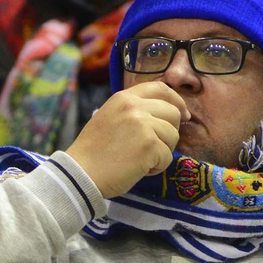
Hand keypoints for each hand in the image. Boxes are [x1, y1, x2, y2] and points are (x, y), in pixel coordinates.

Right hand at [65, 82, 187, 199]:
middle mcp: (135, 106)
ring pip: (173, 136)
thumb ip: (133, 111)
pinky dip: (156, 167)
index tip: (182, 115)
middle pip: (172, 113)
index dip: (176, 101)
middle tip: (155, 147)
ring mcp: (143, 125)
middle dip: (170, 132)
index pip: (161, 89)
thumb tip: (165, 115)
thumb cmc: (93, 152)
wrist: (80, 173)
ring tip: (141, 160)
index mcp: (124, 98)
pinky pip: (167, 157)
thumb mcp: (110, 118)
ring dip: (162, 152)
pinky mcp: (149, 145)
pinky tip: (139, 169)